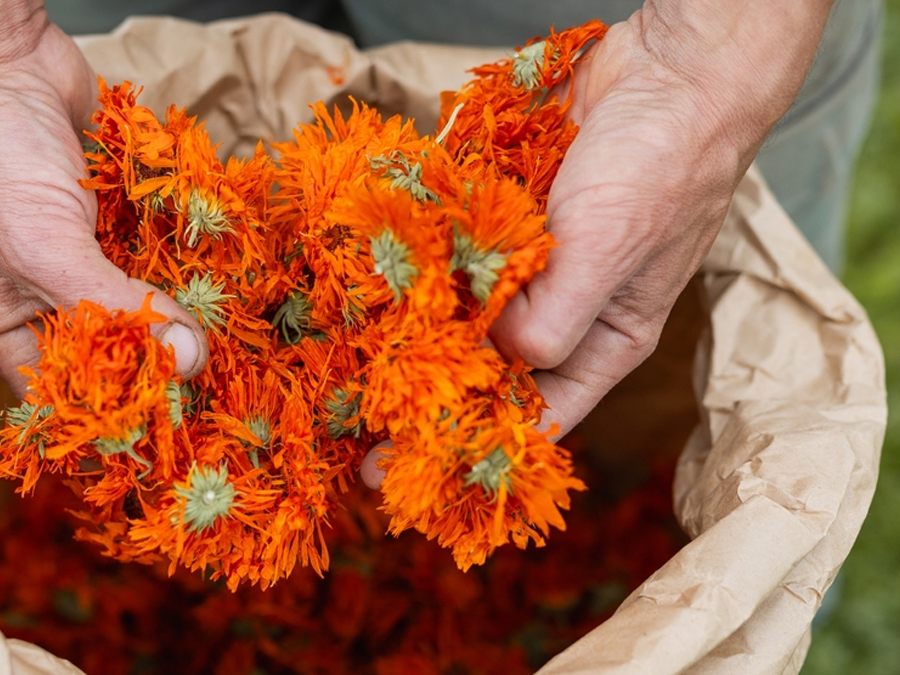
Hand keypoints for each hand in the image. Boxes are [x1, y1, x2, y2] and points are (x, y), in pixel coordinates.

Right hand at [0, 1, 206, 394]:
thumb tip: (186, 362)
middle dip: (164, 367)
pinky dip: (189, 261)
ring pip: (147, 304)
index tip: (179, 437)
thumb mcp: (46, 250)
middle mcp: (52, 300)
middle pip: (117, 356)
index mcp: (14, 329)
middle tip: (226, 387)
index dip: (117, 421)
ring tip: (239, 339)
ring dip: (186, 315)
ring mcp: (90, 257)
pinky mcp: (120, 217)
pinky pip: (162, 253)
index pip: (68, 399)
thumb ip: (113, 307)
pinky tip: (229, 276)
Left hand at [363, 1, 831, 487]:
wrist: (666, 68)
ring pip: (454, 309)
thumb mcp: (611, 252)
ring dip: (407, 325)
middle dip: (420, 393)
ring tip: (338, 356)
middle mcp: (555, 309)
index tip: (396, 472)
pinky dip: (412, 256)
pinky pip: (444, 247)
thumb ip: (553, 315)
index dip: (467, 449)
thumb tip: (485, 353)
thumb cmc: (664, 167)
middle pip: (480, 368)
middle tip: (346, 416)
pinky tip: (364, 273)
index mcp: (599, 341)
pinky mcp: (495, 214)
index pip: (531, 417)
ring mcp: (521, 261)